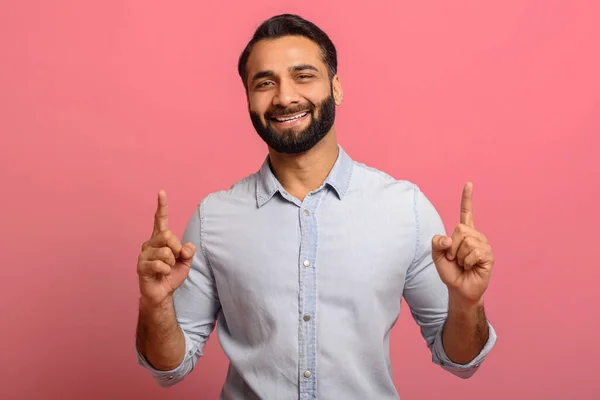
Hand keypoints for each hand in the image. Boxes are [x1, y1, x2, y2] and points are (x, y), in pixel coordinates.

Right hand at [137, 190, 195, 306]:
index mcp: (160, 239)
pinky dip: (166, 271)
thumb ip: (188, 251)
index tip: (162, 192)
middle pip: (168, 235)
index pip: (160, 219)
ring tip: (168, 269)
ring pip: (165, 252)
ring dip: (172, 263)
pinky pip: (160, 265)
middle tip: (177, 259)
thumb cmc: (172, 275)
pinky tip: (162, 274)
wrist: (162, 293)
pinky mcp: (141, 266)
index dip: (162, 206)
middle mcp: (150, 243)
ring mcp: (144, 254)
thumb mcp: (186, 261)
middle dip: (177, 249)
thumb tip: (186, 247)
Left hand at [432, 182, 493, 303]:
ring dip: (458, 256)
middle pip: (460, 229)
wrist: (459, 290)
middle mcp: (476, 236)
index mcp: (464, 233)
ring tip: (462, 264)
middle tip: (454, 258)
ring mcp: (483, 245)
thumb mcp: (436, 257)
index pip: (466, 213)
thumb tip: (448, 239)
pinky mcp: (488, 256)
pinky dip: (466, 262)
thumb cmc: (450, 272)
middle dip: (452, 246)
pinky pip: (473, 252)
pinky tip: (470, 267)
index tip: (468, 183)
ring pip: (466, 241)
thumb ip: (436, 244)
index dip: (467, 199)